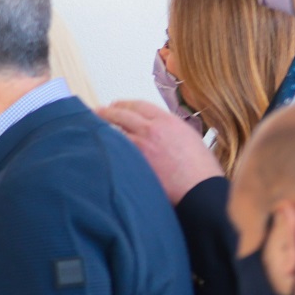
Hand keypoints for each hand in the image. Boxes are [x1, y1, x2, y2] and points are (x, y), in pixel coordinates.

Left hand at [98, 100, 222, 202]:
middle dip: (107, 111)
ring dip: (102, 128)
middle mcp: (153, 129)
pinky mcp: (133, 161)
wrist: (200, 190)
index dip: (124, 104)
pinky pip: (113, 149)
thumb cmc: (201, 170)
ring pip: (114, 130)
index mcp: (169, 121)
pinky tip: (99, 147)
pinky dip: (105, 145)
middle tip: (97, 113)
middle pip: (122, 113)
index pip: (139, 104)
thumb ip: (170, 129)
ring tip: (92, 128)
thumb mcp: (190, 138)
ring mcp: (141, 145)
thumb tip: (155, 128)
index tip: (115, 105)